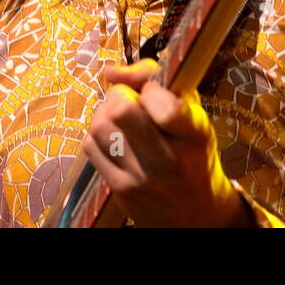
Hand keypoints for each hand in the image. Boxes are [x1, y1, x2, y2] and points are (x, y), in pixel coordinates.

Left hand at [84, 58, 252, 227]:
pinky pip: (90, 146)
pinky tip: (114, 139)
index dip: (150, 89)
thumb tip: (110, 71)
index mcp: (194, 135)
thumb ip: (156, 81)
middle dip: (120, 94)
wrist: (194, 214)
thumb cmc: (194, 154)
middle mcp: (168, 160)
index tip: (154, 92)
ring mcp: (140, 178)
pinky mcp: (119, 190)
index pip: (165, 107)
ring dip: (104, 113)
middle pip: (122, 110)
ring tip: (120, 119)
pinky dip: (97, 135)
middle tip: (129, 99)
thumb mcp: (193, 114)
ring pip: (99, 126)